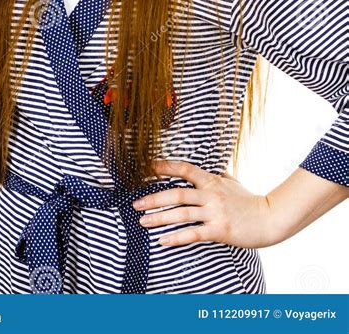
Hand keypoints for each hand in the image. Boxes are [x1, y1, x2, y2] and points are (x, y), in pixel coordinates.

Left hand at [132, 159, 276, 248]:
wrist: (269, 218)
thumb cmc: (249, 200)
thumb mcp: (231, 182)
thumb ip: (217, 176)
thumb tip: (209, 167)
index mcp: (211, 181)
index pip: (185, 169)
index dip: (166, 167)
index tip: (149, 167)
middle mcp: (210, 194)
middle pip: (177, 194)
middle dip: (154, 199)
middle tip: (136, 204)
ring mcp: (215, 212)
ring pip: (181, 213)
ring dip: (159, 218)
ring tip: (143, 222)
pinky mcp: (219, 230)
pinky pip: (193, 233)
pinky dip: (176, 237)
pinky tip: (162, 240)